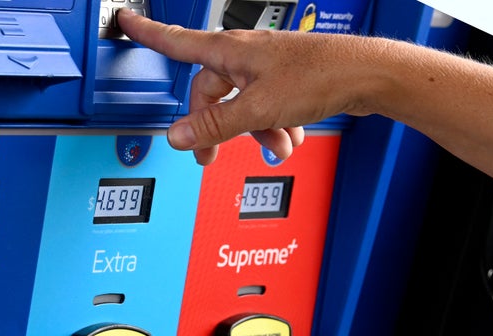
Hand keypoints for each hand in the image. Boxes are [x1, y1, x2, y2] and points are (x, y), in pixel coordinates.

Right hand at [117, 9, 355, 164]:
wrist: (366, 76)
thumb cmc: (320, 75)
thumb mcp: (258, 107)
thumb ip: (216, 124)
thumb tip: (179, 136)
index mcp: (230, 52)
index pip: (177, 41)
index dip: (148, 33)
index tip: (126, 21)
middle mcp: (245, 56)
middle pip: (211, 93)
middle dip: (216, 127)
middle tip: (210, 157)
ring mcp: (265, 69)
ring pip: (241, 105)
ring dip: (253, 132)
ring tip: (273, 147)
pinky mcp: (284, 82)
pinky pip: (264, 108)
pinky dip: (272, 127)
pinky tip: (288, 138)